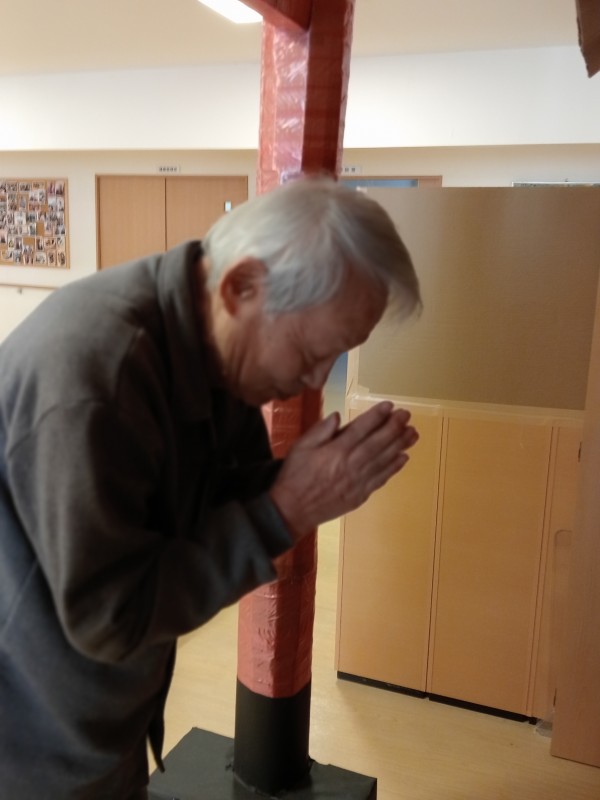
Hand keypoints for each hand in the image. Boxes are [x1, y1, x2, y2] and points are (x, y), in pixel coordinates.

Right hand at [269, 401, 417, 543]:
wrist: (292, 510)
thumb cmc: (294, 476)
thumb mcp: (300, 447)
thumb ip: (320, 431)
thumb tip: (338, 416)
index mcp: (335, 451)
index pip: (360, 429)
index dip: (376, 416)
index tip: (390, 406)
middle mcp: (350, 464)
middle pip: (377, 443)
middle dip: (394, 427)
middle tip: (407, 416)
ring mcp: (357, 481)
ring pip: (383, 460)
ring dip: (400, 445)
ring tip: (413, 433)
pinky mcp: (360, 495)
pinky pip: (381, 479)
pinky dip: (394, 468)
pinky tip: (404, 458)